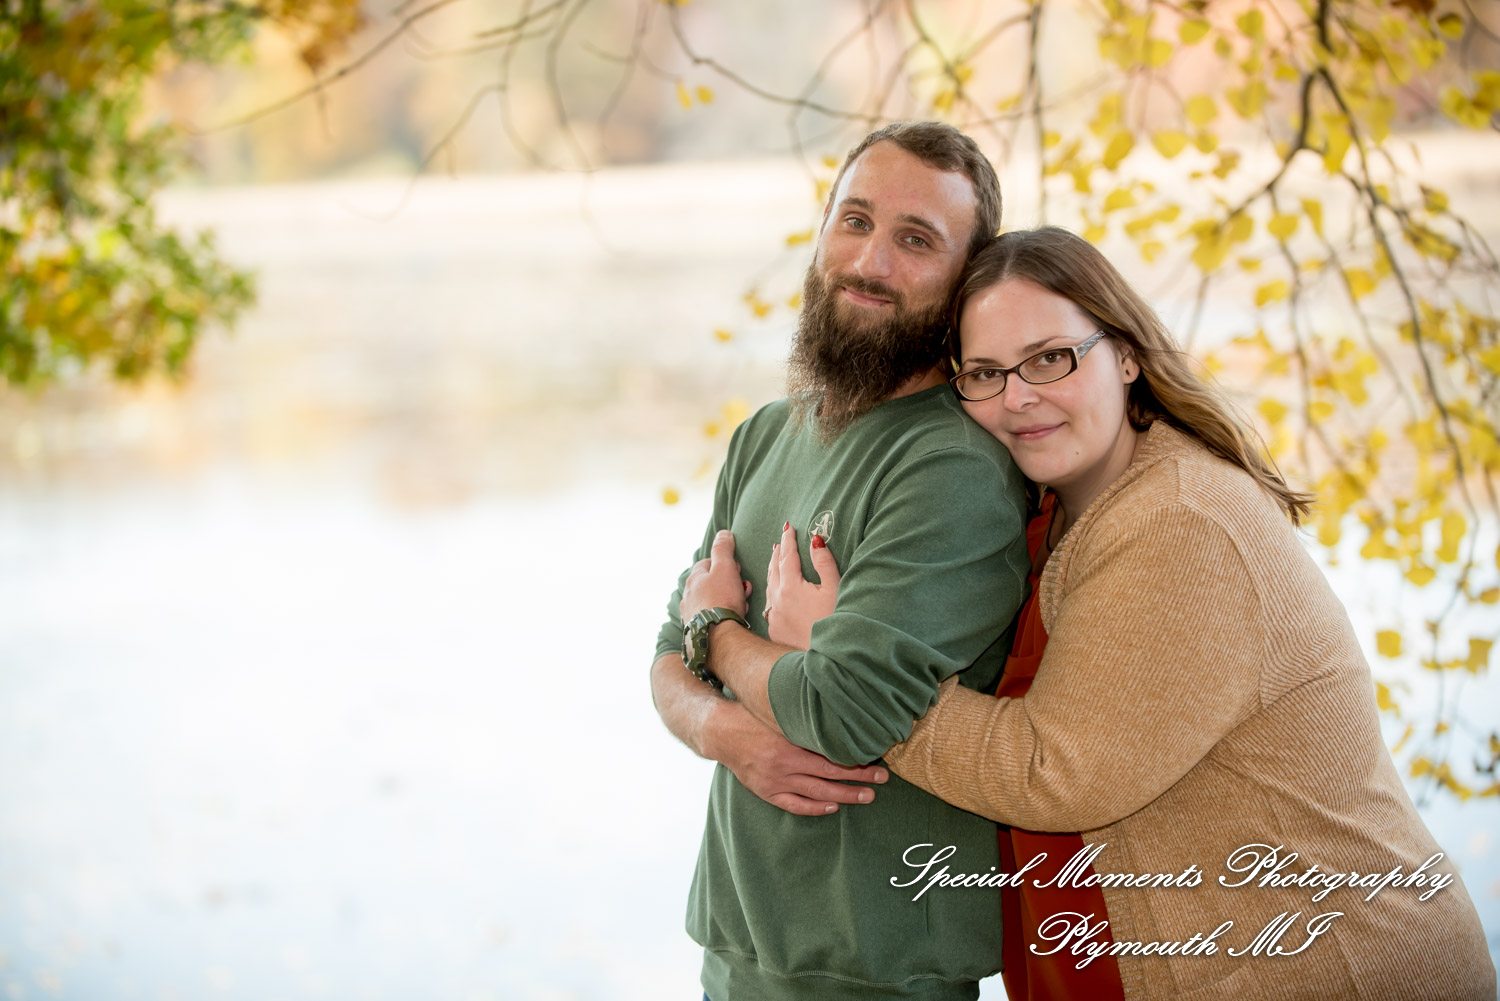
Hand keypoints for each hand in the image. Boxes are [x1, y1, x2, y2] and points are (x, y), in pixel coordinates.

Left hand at [680, 529, 751, 621]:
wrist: (717, 636)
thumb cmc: (722, 599)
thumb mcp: (725, 568)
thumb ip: (723, 549)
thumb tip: (723, 533)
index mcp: (693, 578)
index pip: (707, 563)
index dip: (724, 564)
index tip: (737, 569)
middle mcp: (688, 595)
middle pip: (711, 583)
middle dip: (730, 583)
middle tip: (743, 587)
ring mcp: (691, 613)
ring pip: (714, 600)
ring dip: (729, 598)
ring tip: (742, 604)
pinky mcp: (697, 629)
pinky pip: (713, 616)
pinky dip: (724, 614)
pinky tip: (734, 618)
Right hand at [705, 700, 887, 815]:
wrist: (722, 732)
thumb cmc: (754, 717)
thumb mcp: (780, 712)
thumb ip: (806, 717)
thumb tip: (837, 711)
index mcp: (789, 742)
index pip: (830, 756)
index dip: (855, 761)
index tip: (876, 760)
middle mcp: (784, 764)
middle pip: (829, 775)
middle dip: (858, 778)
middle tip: (881, 779)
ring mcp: (775, 781)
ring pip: (816, 793)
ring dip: (844, 796)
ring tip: (866, 796)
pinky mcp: (766, 791)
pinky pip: (794, 805)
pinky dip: (814, 808)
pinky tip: (832, 807)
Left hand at [764, 522, 840, 648]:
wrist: (826, 660)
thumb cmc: (834, 622)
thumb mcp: (834, 589)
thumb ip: (824, 563)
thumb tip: (815, 540)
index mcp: (791, 587)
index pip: (788, 556)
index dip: (789, 540)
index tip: (788, 527)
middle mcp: (777, 600)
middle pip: (774, 569)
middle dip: (777, 553)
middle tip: (780, 541)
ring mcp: (774, 617)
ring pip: (769, 587)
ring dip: (772, 571)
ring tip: (775, 560)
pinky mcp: (775, 631)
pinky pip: (769, 605)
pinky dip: (772, 593)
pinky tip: (775, 593)